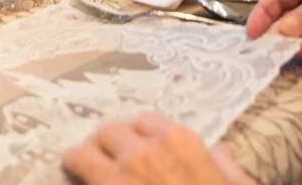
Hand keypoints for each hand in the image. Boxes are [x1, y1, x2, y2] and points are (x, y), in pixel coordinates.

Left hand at [62, 112, 254, 184]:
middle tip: (101, 154)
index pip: (145, 122)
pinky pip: (78, 178)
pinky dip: (75, 179)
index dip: (138, 135)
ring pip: (84, 152)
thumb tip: (221, 153)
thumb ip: (227, 169)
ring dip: (80, 157)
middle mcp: (145, 152)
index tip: (134, 145)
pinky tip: (73, 182)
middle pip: (110, 132)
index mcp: (181, 144)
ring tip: (75, 164)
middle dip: (105, 142)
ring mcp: (119, 178)